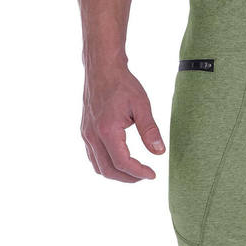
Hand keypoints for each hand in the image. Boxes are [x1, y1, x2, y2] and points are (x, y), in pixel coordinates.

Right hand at [81, 67, 164, 182]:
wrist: (102, 67)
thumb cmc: (122, 84)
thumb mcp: (141, 105)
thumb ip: (150, 130)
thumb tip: (160, 152)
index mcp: (107, 130)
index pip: (122, 163)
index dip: (138, 172)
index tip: (153, 174)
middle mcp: (92, 135)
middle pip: (108, 170)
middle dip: (128, 178)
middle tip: (145, 175)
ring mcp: (86, 134)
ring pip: (98, 166)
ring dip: (117, 174)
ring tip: (135, 170)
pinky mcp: (85, 131)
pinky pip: (93, 157)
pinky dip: (107, 164)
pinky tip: (121, 160)